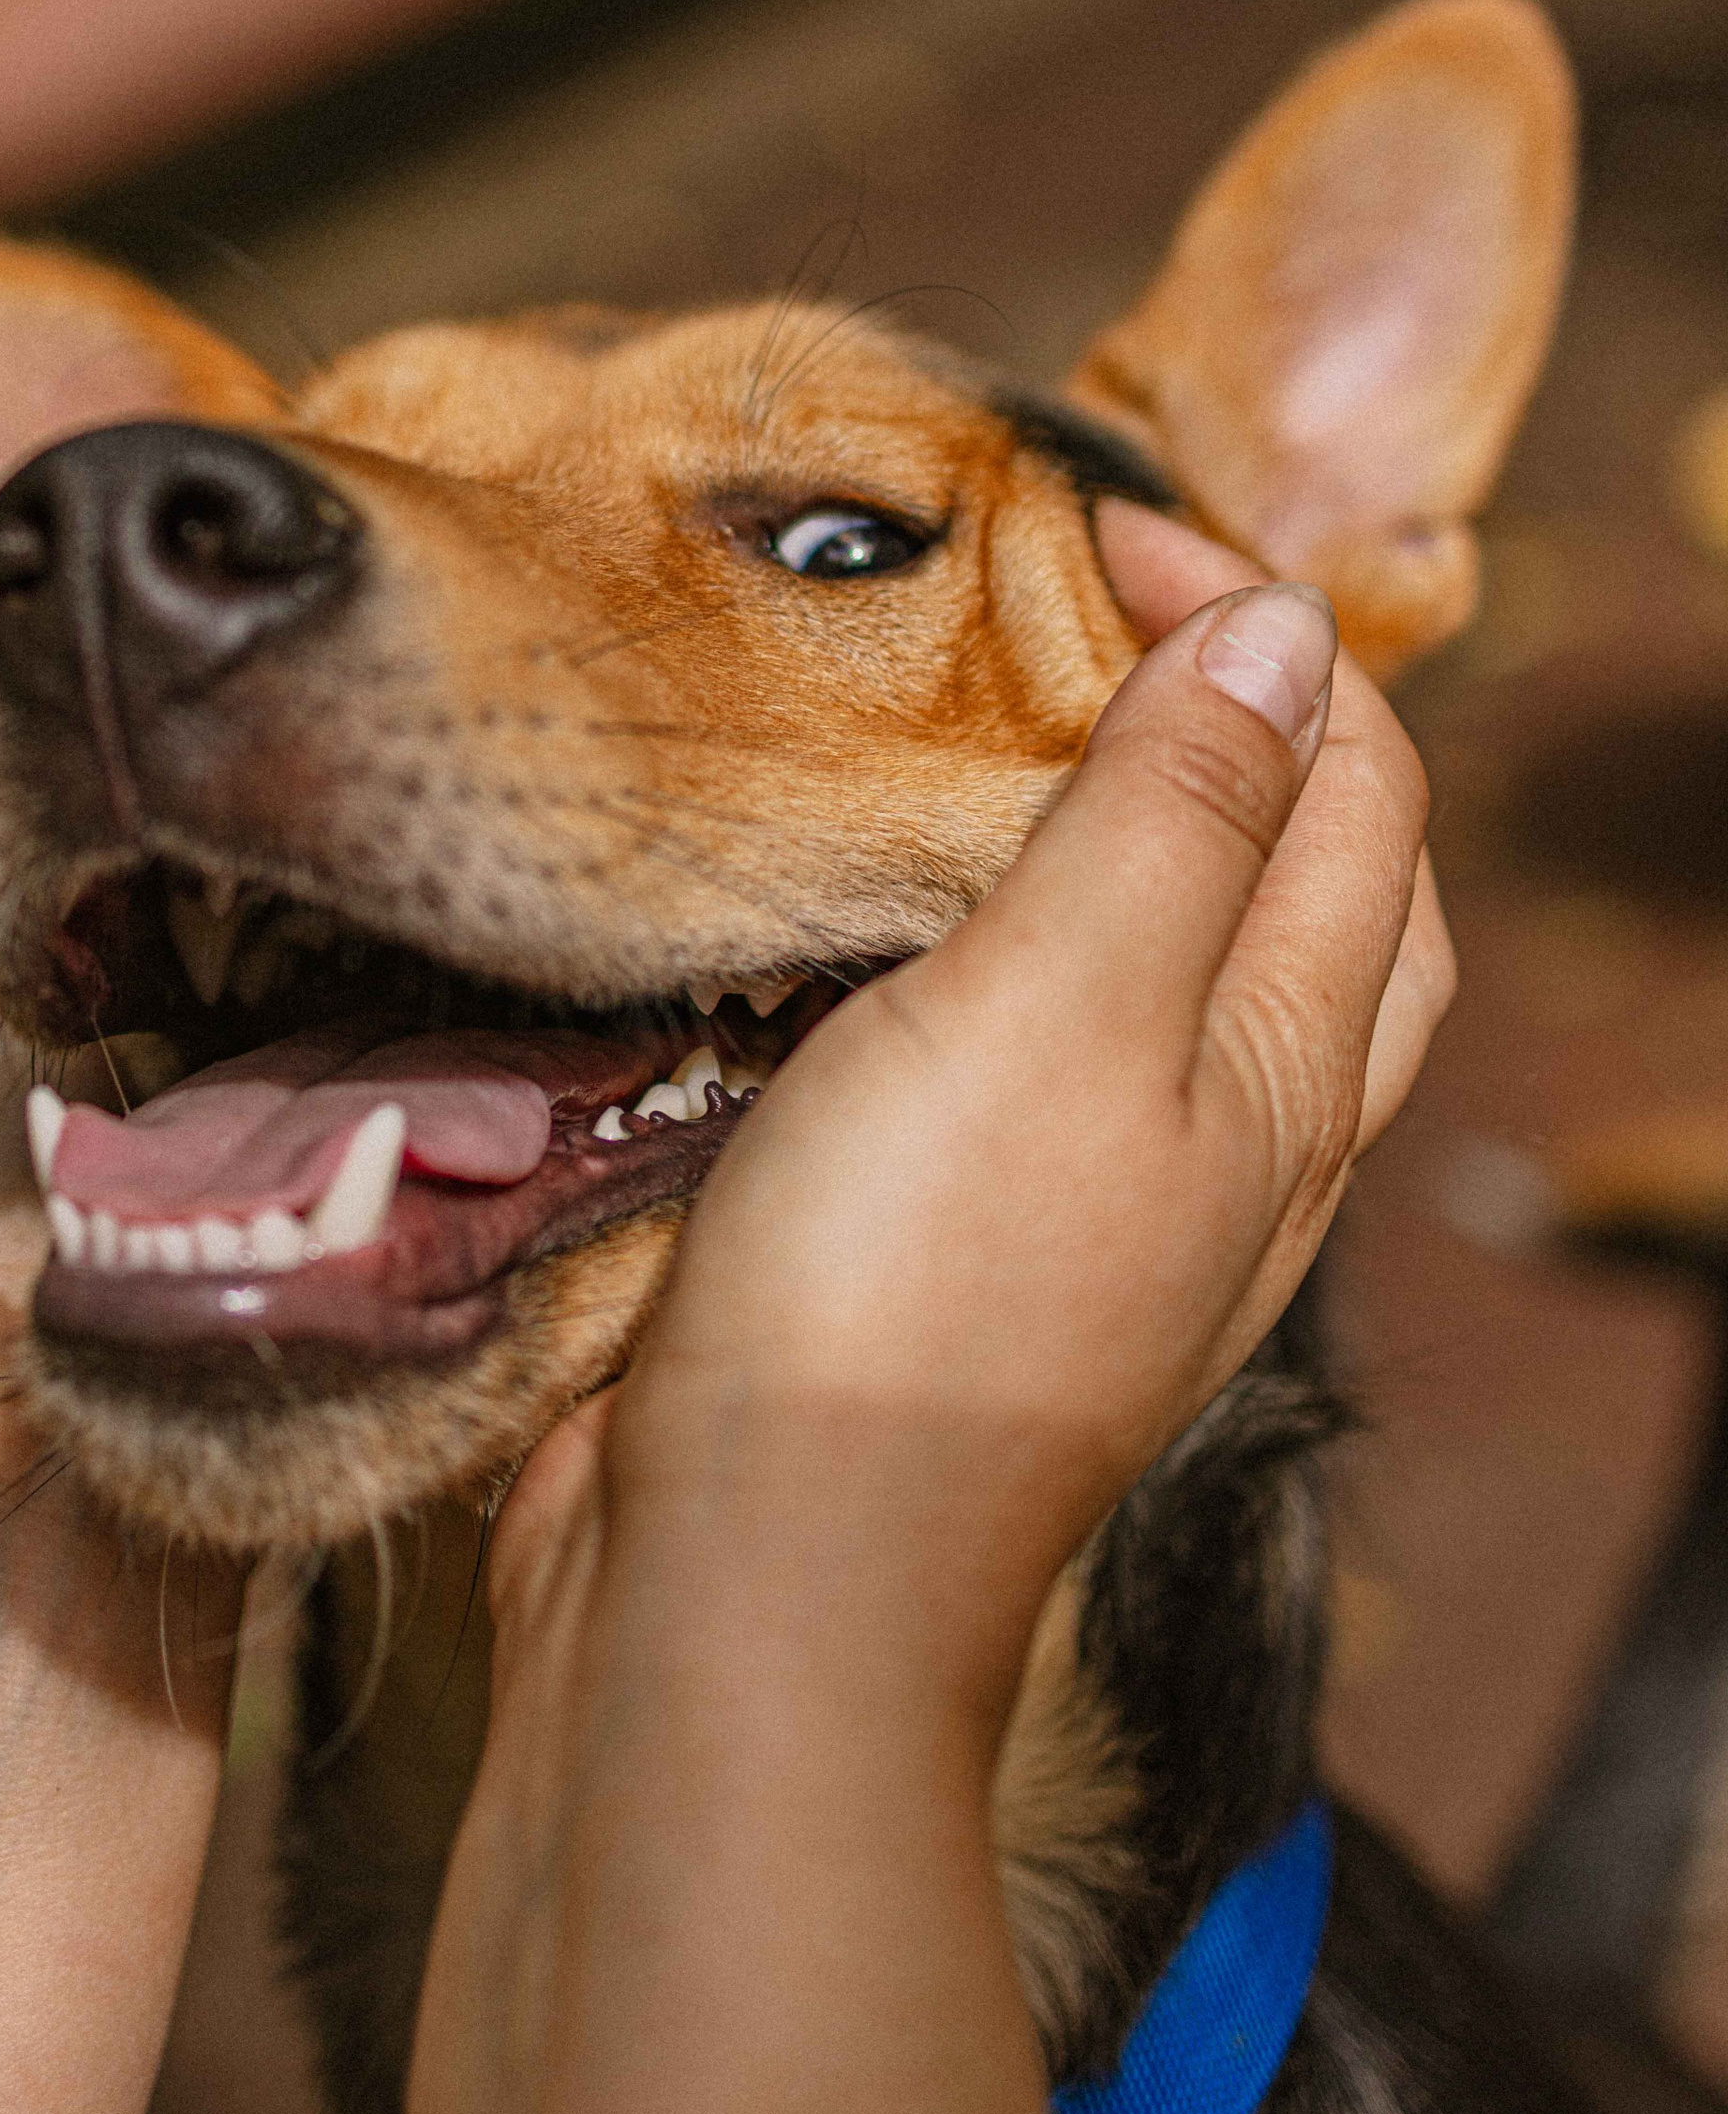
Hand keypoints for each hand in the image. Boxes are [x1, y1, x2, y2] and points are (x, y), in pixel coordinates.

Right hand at [605, 498, 1449, 1643]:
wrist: (754, 1583)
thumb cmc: (913, 1291)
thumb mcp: (1066, 998)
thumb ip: (1178, 811)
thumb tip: (1293, 631)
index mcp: (1288, 1061)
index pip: (1360, 788)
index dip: (1262, 629)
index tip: (1092, 530)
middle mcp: (1229, 1133)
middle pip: (1306, 879)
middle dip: (1235, 716)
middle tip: (1071, 605)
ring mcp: (1101, 1201)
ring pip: (1165, 964)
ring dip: (1109, 826)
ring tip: (980, 724)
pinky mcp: (965, 1248)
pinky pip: (1027, 1053)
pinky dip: (992, 945)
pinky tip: (885, 925)